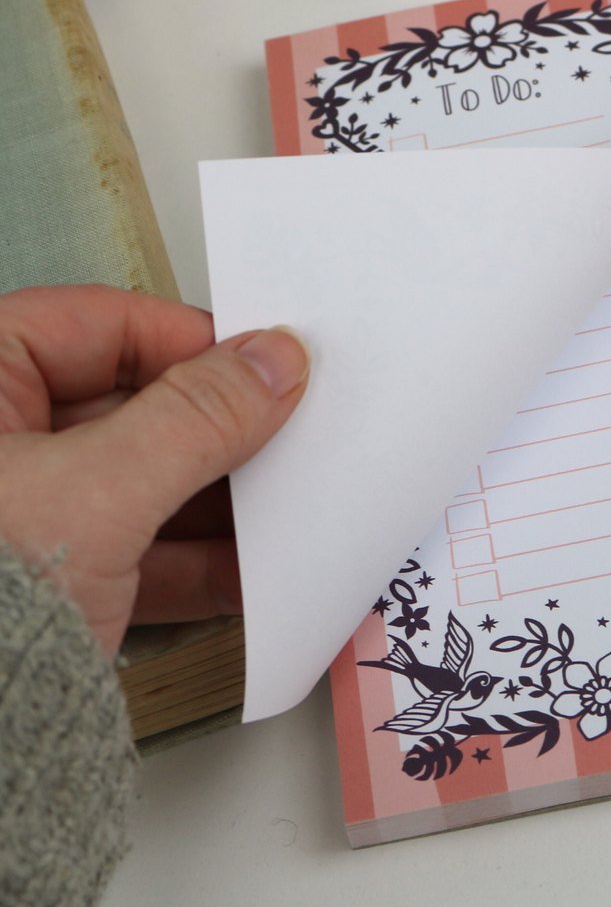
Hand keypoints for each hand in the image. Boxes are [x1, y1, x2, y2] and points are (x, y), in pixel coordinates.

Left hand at [0, 285, 309, 657]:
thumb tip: (274, 360)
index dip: (191, 342)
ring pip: (144, 483)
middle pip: (133, 407)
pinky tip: (254, 571)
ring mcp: (24, 515)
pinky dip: (195, 562)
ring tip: (286, 506)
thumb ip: (195, 419)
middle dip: (218, 432)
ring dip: (218, 501)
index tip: (268, 365)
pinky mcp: (50, 581)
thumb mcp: (94, 494)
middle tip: (288, 435)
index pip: (99, 326)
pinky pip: (137, 553)